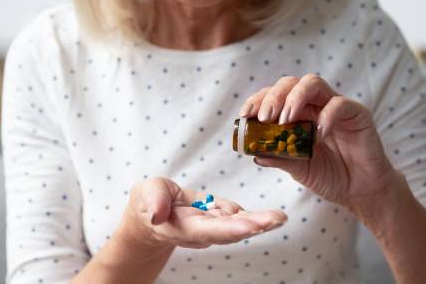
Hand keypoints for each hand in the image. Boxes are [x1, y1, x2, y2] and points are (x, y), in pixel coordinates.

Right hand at [117, 177, 286, 249]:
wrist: (154, 214)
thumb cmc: (149, 202)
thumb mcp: (145, 193)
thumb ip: (153, 200)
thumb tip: (157, 214)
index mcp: (182, 227)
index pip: (208, 229)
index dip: (229, 228)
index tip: (249, 225)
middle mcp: (202, 232)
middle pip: (230, 230)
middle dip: (254, 225)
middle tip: (276, 219)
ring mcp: (214, 227)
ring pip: (240, 224)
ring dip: (262, 221)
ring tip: (279, 217)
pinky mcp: (221, 219)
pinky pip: (240, 217)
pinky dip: (254, 214)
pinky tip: (273, 216)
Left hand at [239, 74, 401, 209]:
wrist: (361, 191)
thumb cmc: (330, 176)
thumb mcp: (300, 169)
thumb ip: (280, 159)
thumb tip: (254, 154)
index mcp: (298, 114)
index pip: (275, 95)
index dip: (258, 100)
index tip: (245, 114)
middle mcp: (315, 105)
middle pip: (290, 83)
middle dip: (273, 96)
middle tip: (265, 117)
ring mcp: (336, 106)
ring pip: (313, 83)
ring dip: (295, 98)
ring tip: (285, 120)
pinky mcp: (357, 114)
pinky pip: (339, 105)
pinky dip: (326, 116)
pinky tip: (318, 135)